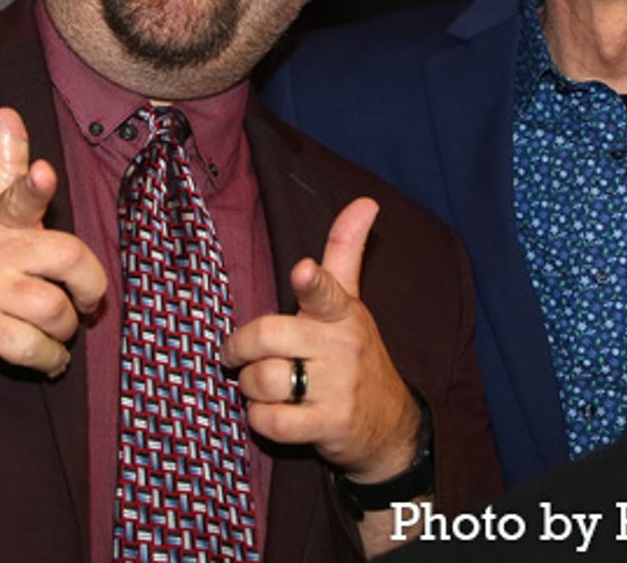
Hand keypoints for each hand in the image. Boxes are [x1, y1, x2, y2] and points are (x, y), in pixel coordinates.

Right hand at [0, 107, 107, 408]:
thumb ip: (7, 170)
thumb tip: (6, 110)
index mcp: (1, 221)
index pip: (17, 197)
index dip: (34, 186)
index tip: (45, 174)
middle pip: (69, 258)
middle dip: (90, 288)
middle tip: (84, 303)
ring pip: (57, 310)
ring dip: (66, 332)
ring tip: (52, 332)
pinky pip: (37, 348)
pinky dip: (51, 361)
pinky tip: (44, 359)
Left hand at [222, 197, 420, 482]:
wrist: (388, 424)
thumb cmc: (355, 353)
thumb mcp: (352, 301)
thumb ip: (345, 250)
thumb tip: (365, 200)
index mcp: (340, 312)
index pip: (325, 290)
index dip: (310, 281)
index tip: (302, 271)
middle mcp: (340, 346)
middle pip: (266, 336)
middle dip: (239, 349)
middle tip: (238, 355)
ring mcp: (336, 388)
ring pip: (263, 380)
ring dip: (250, 387)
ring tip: (265, 387)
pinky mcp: (327, 426)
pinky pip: (270, 421)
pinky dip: (260, 418)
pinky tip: (275, 413)